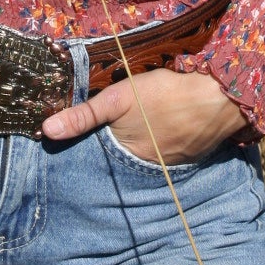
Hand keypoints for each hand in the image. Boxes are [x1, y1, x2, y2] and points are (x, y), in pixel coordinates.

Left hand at [40, 65, 248, 162]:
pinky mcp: (188, 155)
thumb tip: (46, 131)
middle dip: (114, 151)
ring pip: (144, 157)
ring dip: (138, 147)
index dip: (88, 150)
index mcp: (127, 157)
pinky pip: (166, 153)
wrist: (217, 99)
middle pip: (123, 159)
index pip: (99, 158)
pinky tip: (159, 128)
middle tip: (111, 133)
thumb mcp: (117, 99)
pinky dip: (159, 144)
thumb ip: (83, 115)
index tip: (75, 145)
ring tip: (133, 130)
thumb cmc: (164, 95)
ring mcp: (170, 163)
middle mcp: (148, 168)